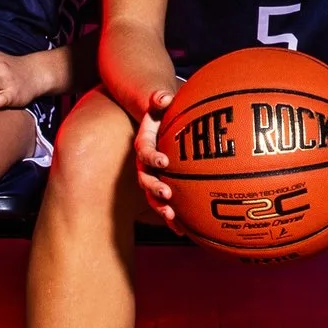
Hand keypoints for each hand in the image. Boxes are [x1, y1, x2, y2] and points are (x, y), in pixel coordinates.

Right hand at [132, 84, 180, 223]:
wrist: (154, 121)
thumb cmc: (161, 112)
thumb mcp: (159, 102)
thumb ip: (159, 99)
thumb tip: (163, 96)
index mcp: (144, 144)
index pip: (144, 152)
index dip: (152, 157)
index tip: (164, 161)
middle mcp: (145, 163)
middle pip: (145, 179)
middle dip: (155, 188)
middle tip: (167, 195)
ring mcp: (152, 176)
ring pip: (152, 196)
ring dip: (161, 207)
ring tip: (172, 216)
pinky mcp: (161, 185)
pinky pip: (165, 203)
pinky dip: (172, 218)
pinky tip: (183, 231)